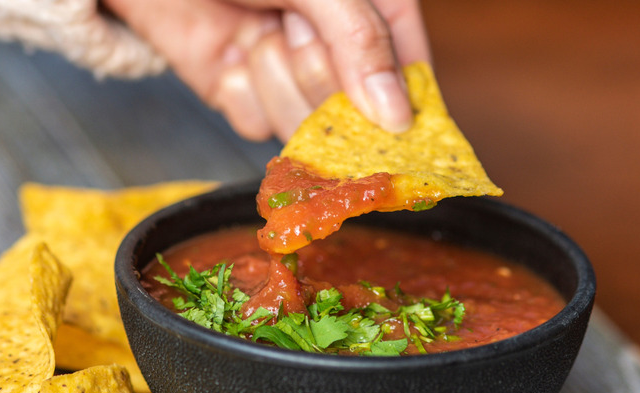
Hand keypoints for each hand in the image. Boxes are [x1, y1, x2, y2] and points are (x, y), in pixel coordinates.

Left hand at [102, 0, 430, 141]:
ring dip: (274, 77)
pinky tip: (229, 54)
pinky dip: (238, 91)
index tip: (396, 133)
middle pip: (356, 111)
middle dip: (317, 67)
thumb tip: (397, 116)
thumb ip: (359, 40)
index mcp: (369, 7)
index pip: (410, 71)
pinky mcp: (242, 93)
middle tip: (290, 22)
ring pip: (305, 126)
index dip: (404, 104)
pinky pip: (255, 125)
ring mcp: (286, 73)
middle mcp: (332, 47)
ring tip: (257, 28)